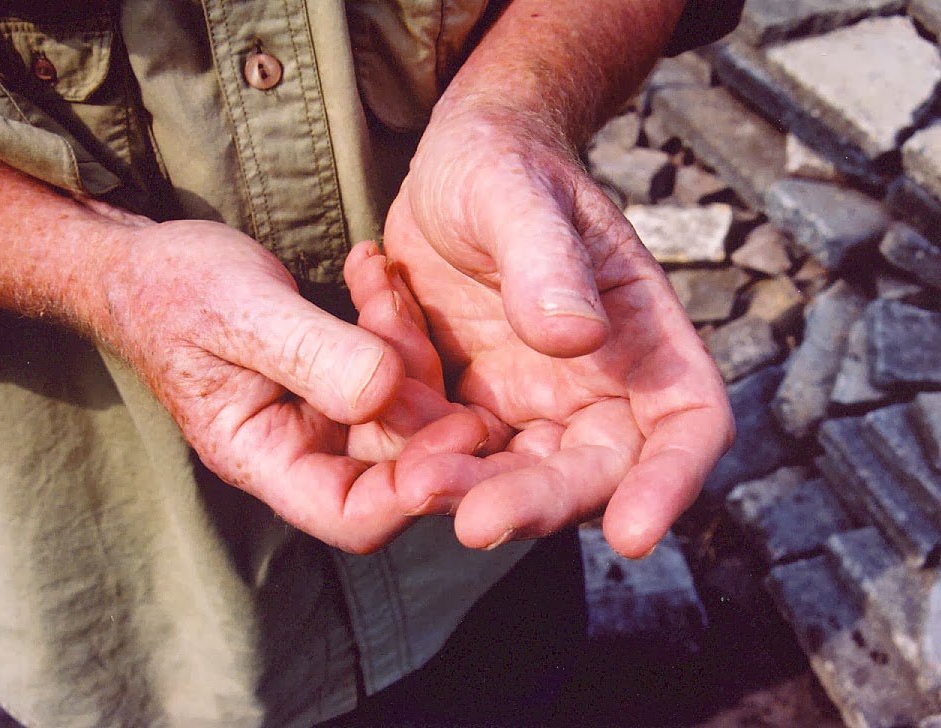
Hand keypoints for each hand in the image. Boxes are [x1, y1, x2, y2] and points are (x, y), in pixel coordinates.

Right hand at [94, 205, 483, 551]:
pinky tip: (376, 270)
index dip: (415, 488)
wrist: (148, 268)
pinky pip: (396, 365)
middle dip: (419, 389)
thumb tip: (386, 391)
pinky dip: (395, 320)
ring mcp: (328, 418)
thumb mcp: (237, 311)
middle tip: (401, 311)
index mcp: (264, 459)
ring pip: (407, 407)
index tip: (463, 428)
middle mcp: (304, 452)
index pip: (352, 514)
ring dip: (407, 341)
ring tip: (377, 276)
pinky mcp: (346, 381)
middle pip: (398, 459)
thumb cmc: (174, 291)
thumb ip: (309, 353)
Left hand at [383, 108, 734, 556]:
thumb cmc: (503, 164)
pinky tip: (377, 425)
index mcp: (641, 334)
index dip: (670, 481)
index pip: (686, 421)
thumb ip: (547, 259)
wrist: (452, 167)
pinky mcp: (470, 407)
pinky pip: (449, 452)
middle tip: (473, 520)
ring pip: (514, 476)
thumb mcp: (517, 193)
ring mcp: (530, 403)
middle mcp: (596, 384)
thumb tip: (576, 335)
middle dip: (536, 503)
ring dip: (468, 491)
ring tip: (412, 484)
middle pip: (589, 471)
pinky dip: (416, 452)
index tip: (633, 533)